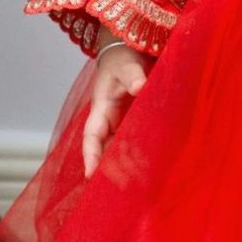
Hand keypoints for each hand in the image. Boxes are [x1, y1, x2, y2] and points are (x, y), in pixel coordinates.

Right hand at [82, 43, 149, 176]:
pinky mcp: (135, 124)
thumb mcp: (126, 64)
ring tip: (140, 185)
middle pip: (106, 150)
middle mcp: (109, 121)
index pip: (92, 136)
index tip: (90, 174)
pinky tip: (151, 169)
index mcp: (101, 109)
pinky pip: (135, 144)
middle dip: (111, 169)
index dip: (90, 155)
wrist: (128, 52)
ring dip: (127, 166)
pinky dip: (139, 157)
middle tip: (123, 189)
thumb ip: (133, 75)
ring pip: (121, 150)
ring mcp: (122, 124)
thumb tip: (140, 87)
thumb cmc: (123, 58)